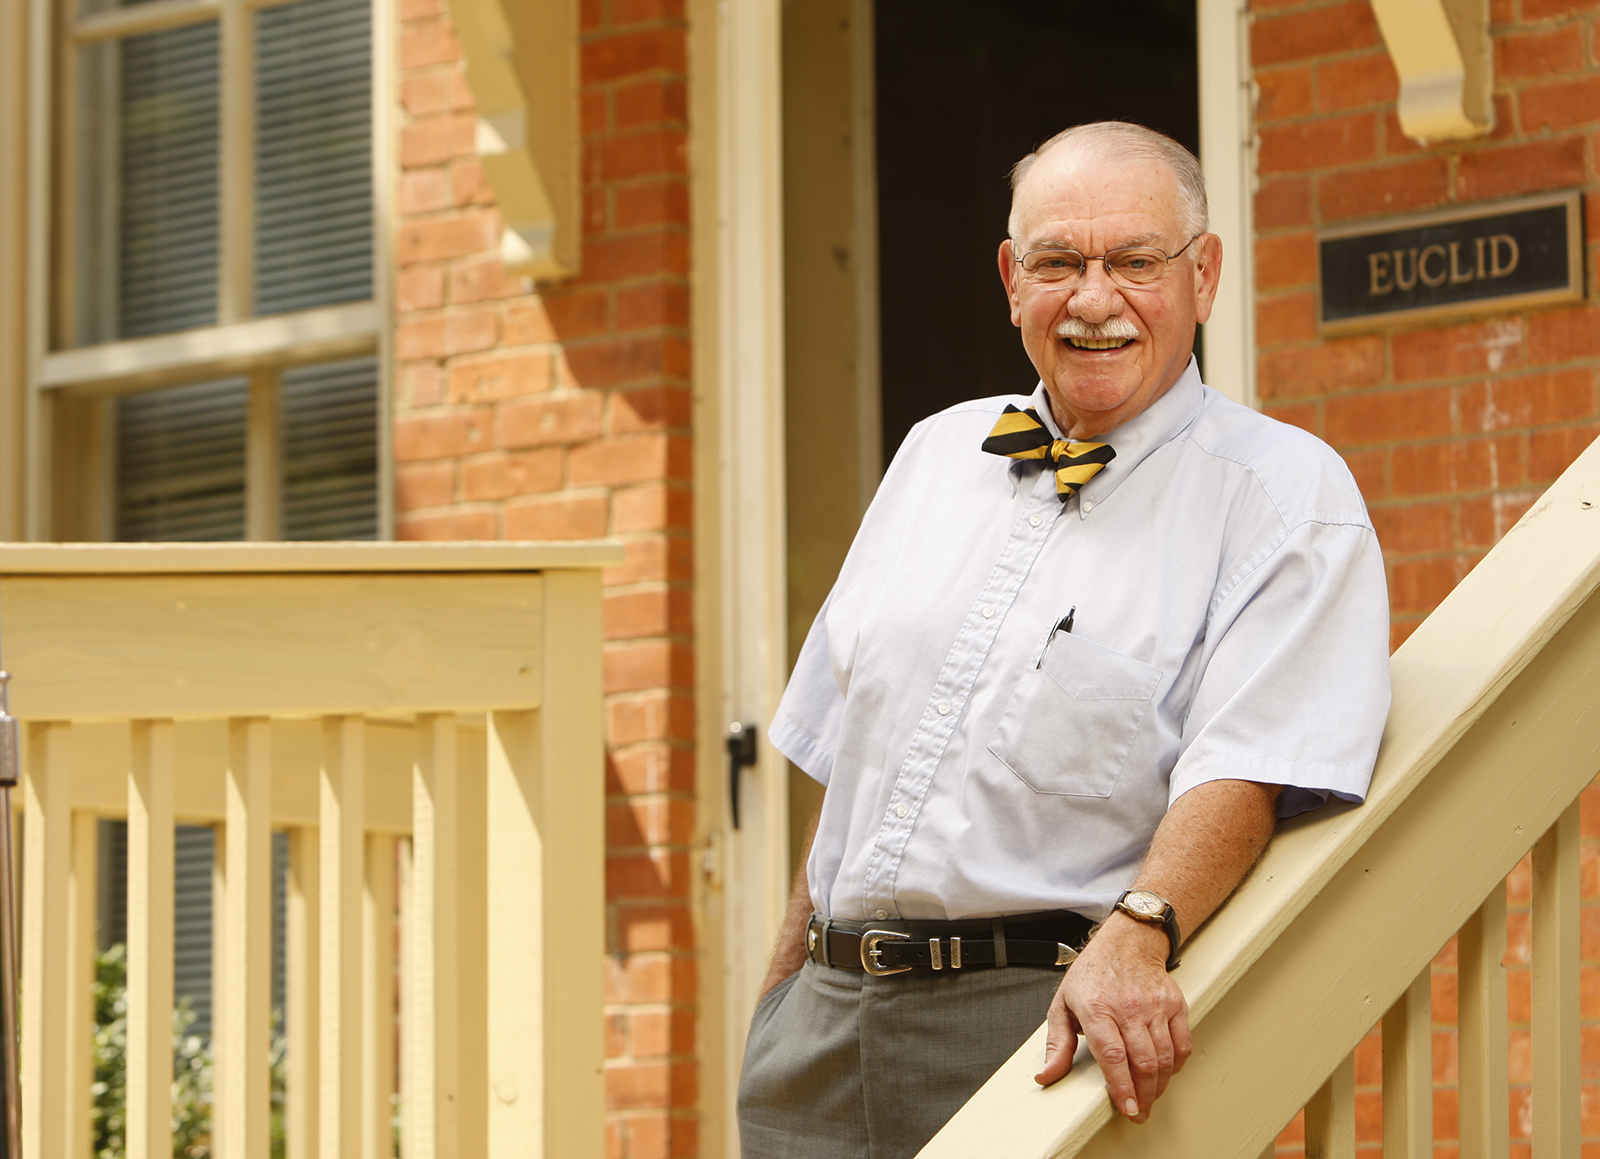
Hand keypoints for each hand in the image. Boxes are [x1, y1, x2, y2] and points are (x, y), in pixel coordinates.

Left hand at [1033, 914, 1191, 1123]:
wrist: (1127, 943)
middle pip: (1143, 1061)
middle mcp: (1129, 1007)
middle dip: (1143, 1095)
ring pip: (1165, 1057)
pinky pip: (1182, 1044)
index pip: (1112, 1054)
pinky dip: (1176, 1065)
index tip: (1126, 1108)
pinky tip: (1165, 1074)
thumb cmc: (1093, 974)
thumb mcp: (1062, 1004)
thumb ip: (1056, 1044)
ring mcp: (1155, 1006)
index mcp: (1097, 1008)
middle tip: (1138, 1112)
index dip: (1121, 1086)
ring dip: (1159, 1085)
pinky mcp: (1175, 1005)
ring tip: (1149, 1098)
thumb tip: (1046, 1075)